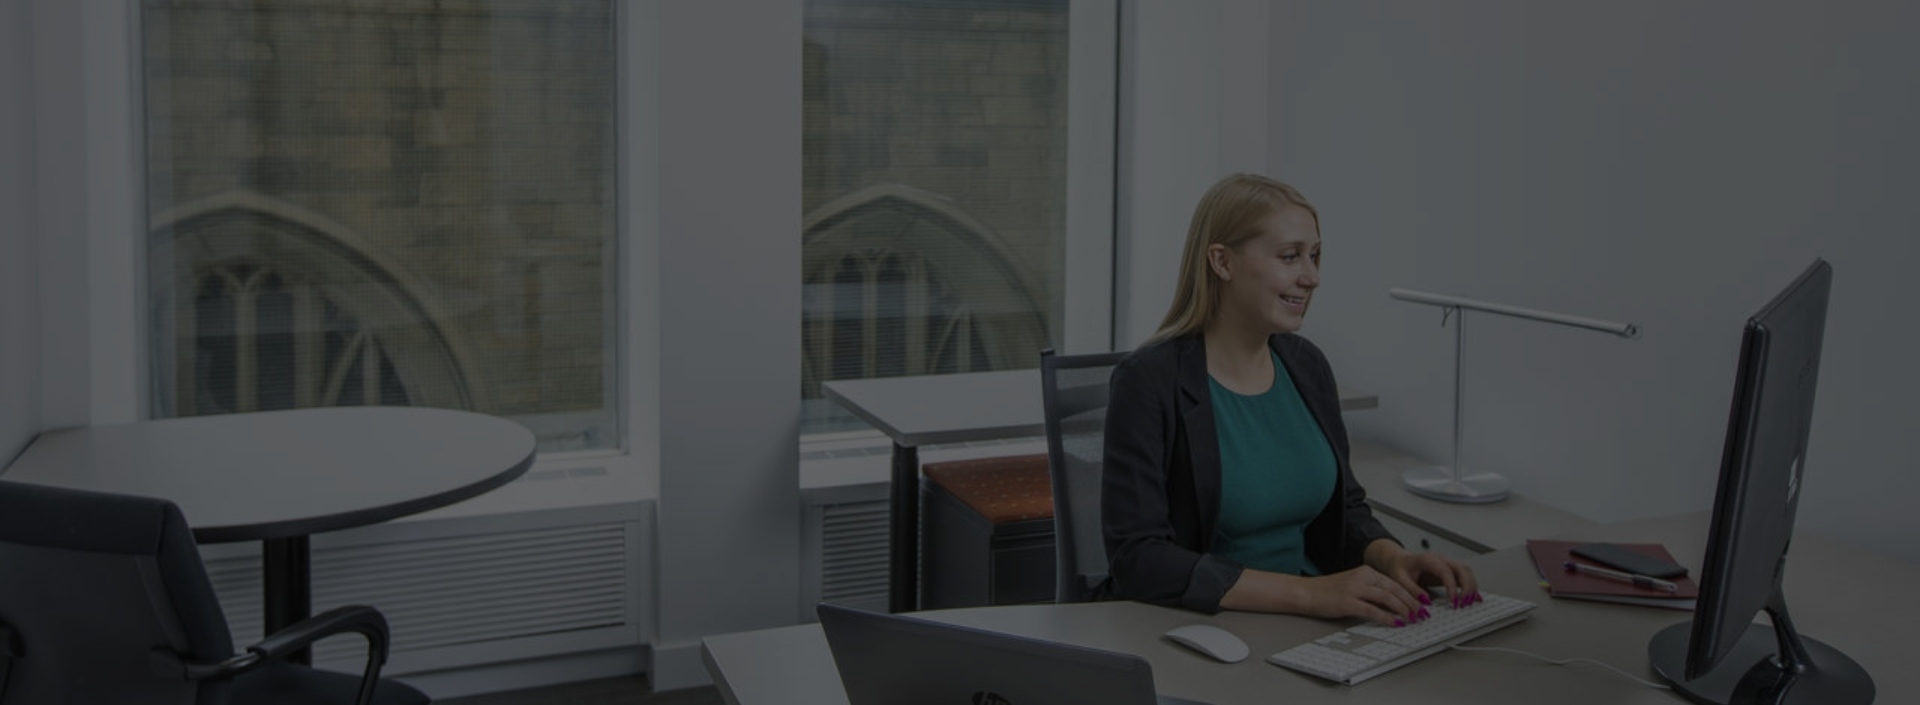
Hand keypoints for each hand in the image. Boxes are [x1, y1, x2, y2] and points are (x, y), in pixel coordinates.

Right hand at [1296, 565, 1427, 626]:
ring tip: (1413, 619)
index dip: (1411, 594)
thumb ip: (1372, 592)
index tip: (1421, 604)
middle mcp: (1362, 577)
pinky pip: (1373, 610)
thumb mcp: (1353, 586)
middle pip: (1394, 589)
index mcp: (1366, 571)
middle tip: (1423, 614)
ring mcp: (1355, 589)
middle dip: (1412, 603)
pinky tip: (1395, 623)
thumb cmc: (1327, 591)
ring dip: (1403, 610)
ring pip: (1387, 598)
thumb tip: (1393, 606)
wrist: (1305, 592)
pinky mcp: (1348, 602)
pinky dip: (1387, 617)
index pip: (1395, 583)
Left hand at [1371, 543, 1481, 609]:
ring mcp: (1447, 563)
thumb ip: (1412, 590)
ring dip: (1471, 587)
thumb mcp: (1399, 579)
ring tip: (1467, 603)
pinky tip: (1475, 597)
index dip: (1452, 587)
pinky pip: (1465, 576)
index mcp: (1428, 559)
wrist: (1399, 560)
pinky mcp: (1450, 570)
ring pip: (1467, 571)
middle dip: (1467, 587)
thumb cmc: (1399, 568)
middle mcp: (1440, 559)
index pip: (1446, 571)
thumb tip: (1426, 601)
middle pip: (1462, 569)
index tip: (1452, 602)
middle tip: (1463, 604)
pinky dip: (1471, 586)